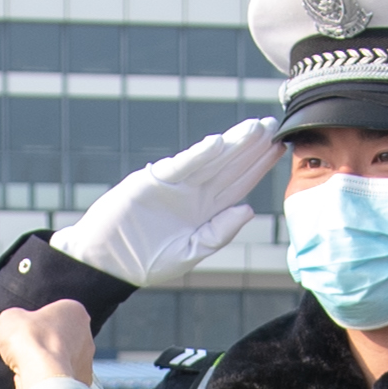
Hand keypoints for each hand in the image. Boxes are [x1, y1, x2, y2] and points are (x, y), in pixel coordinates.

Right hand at [0, 298, 98, 388]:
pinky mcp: (84, 383)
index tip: (23, 334)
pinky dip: (50, 383)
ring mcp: (88, 361)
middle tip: (25, 353)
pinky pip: (62, 381)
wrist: (42, 374)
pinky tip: (37, 383)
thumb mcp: (11, 317)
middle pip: (60, 340)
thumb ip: (18, 319)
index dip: (34, 325)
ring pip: (62, 362)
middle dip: (43, 346)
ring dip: (47, 366)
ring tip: (28, 371)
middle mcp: (87, 334)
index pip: (52, 316)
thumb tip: (17, 325)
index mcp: (74, 310)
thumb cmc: (30, 340)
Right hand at [55, 116, 280, 281]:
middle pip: (229, 165)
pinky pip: (180, 166)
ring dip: (232, 144)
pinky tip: (218, 143)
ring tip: (254, 128)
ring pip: (210, 160)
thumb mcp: (188, 253)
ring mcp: (174, 185)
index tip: (280, 147)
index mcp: (205, 211)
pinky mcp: (153, 181)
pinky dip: (197, 155)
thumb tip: (248, 209)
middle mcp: (193, 193)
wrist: (106, 262)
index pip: (239, 183)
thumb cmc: (145, 263)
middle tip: (273, 125)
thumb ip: (218, 233)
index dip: (259, 165)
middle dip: (251, 146)